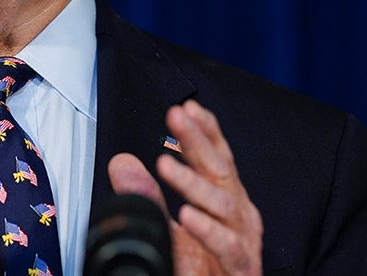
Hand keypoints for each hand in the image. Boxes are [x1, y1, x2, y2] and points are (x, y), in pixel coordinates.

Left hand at [108, 100, 261, 274]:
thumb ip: (147, 196)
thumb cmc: (202, 268)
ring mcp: (244, 241)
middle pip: (220, 170)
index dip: (205, 131)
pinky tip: (187, 215)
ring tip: (164, 165)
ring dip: (192, 183)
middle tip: (175, 115)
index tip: (186, 107)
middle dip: (197, 140)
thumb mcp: (166, 228)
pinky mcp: (242, 268)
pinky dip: (208, 230)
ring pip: (223, 206)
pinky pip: (228, 247)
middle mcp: (239, 215)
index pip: (218, 157)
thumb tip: (122, 161)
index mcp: (225, 200)